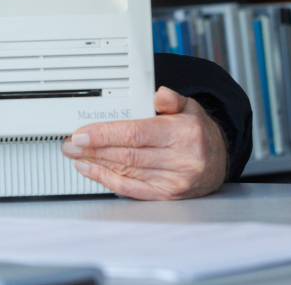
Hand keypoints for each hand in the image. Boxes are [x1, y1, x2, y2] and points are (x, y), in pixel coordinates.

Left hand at [61, 86, 228, 199]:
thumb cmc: (197, 132)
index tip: (82, 134)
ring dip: (96, 163)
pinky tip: (91, 170)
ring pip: (126, 171)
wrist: (218, 160)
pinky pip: (132, 189)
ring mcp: (174, 181)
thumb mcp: (190, 107)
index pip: (135, 134)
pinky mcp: (167, 195)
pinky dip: (107, 179)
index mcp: (184, 134)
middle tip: (71, 143)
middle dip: (93, 149)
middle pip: (127, 155)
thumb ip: (171, 99)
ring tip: (76, 154)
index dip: (104, 134)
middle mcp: (181, 160)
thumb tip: (159, 95)